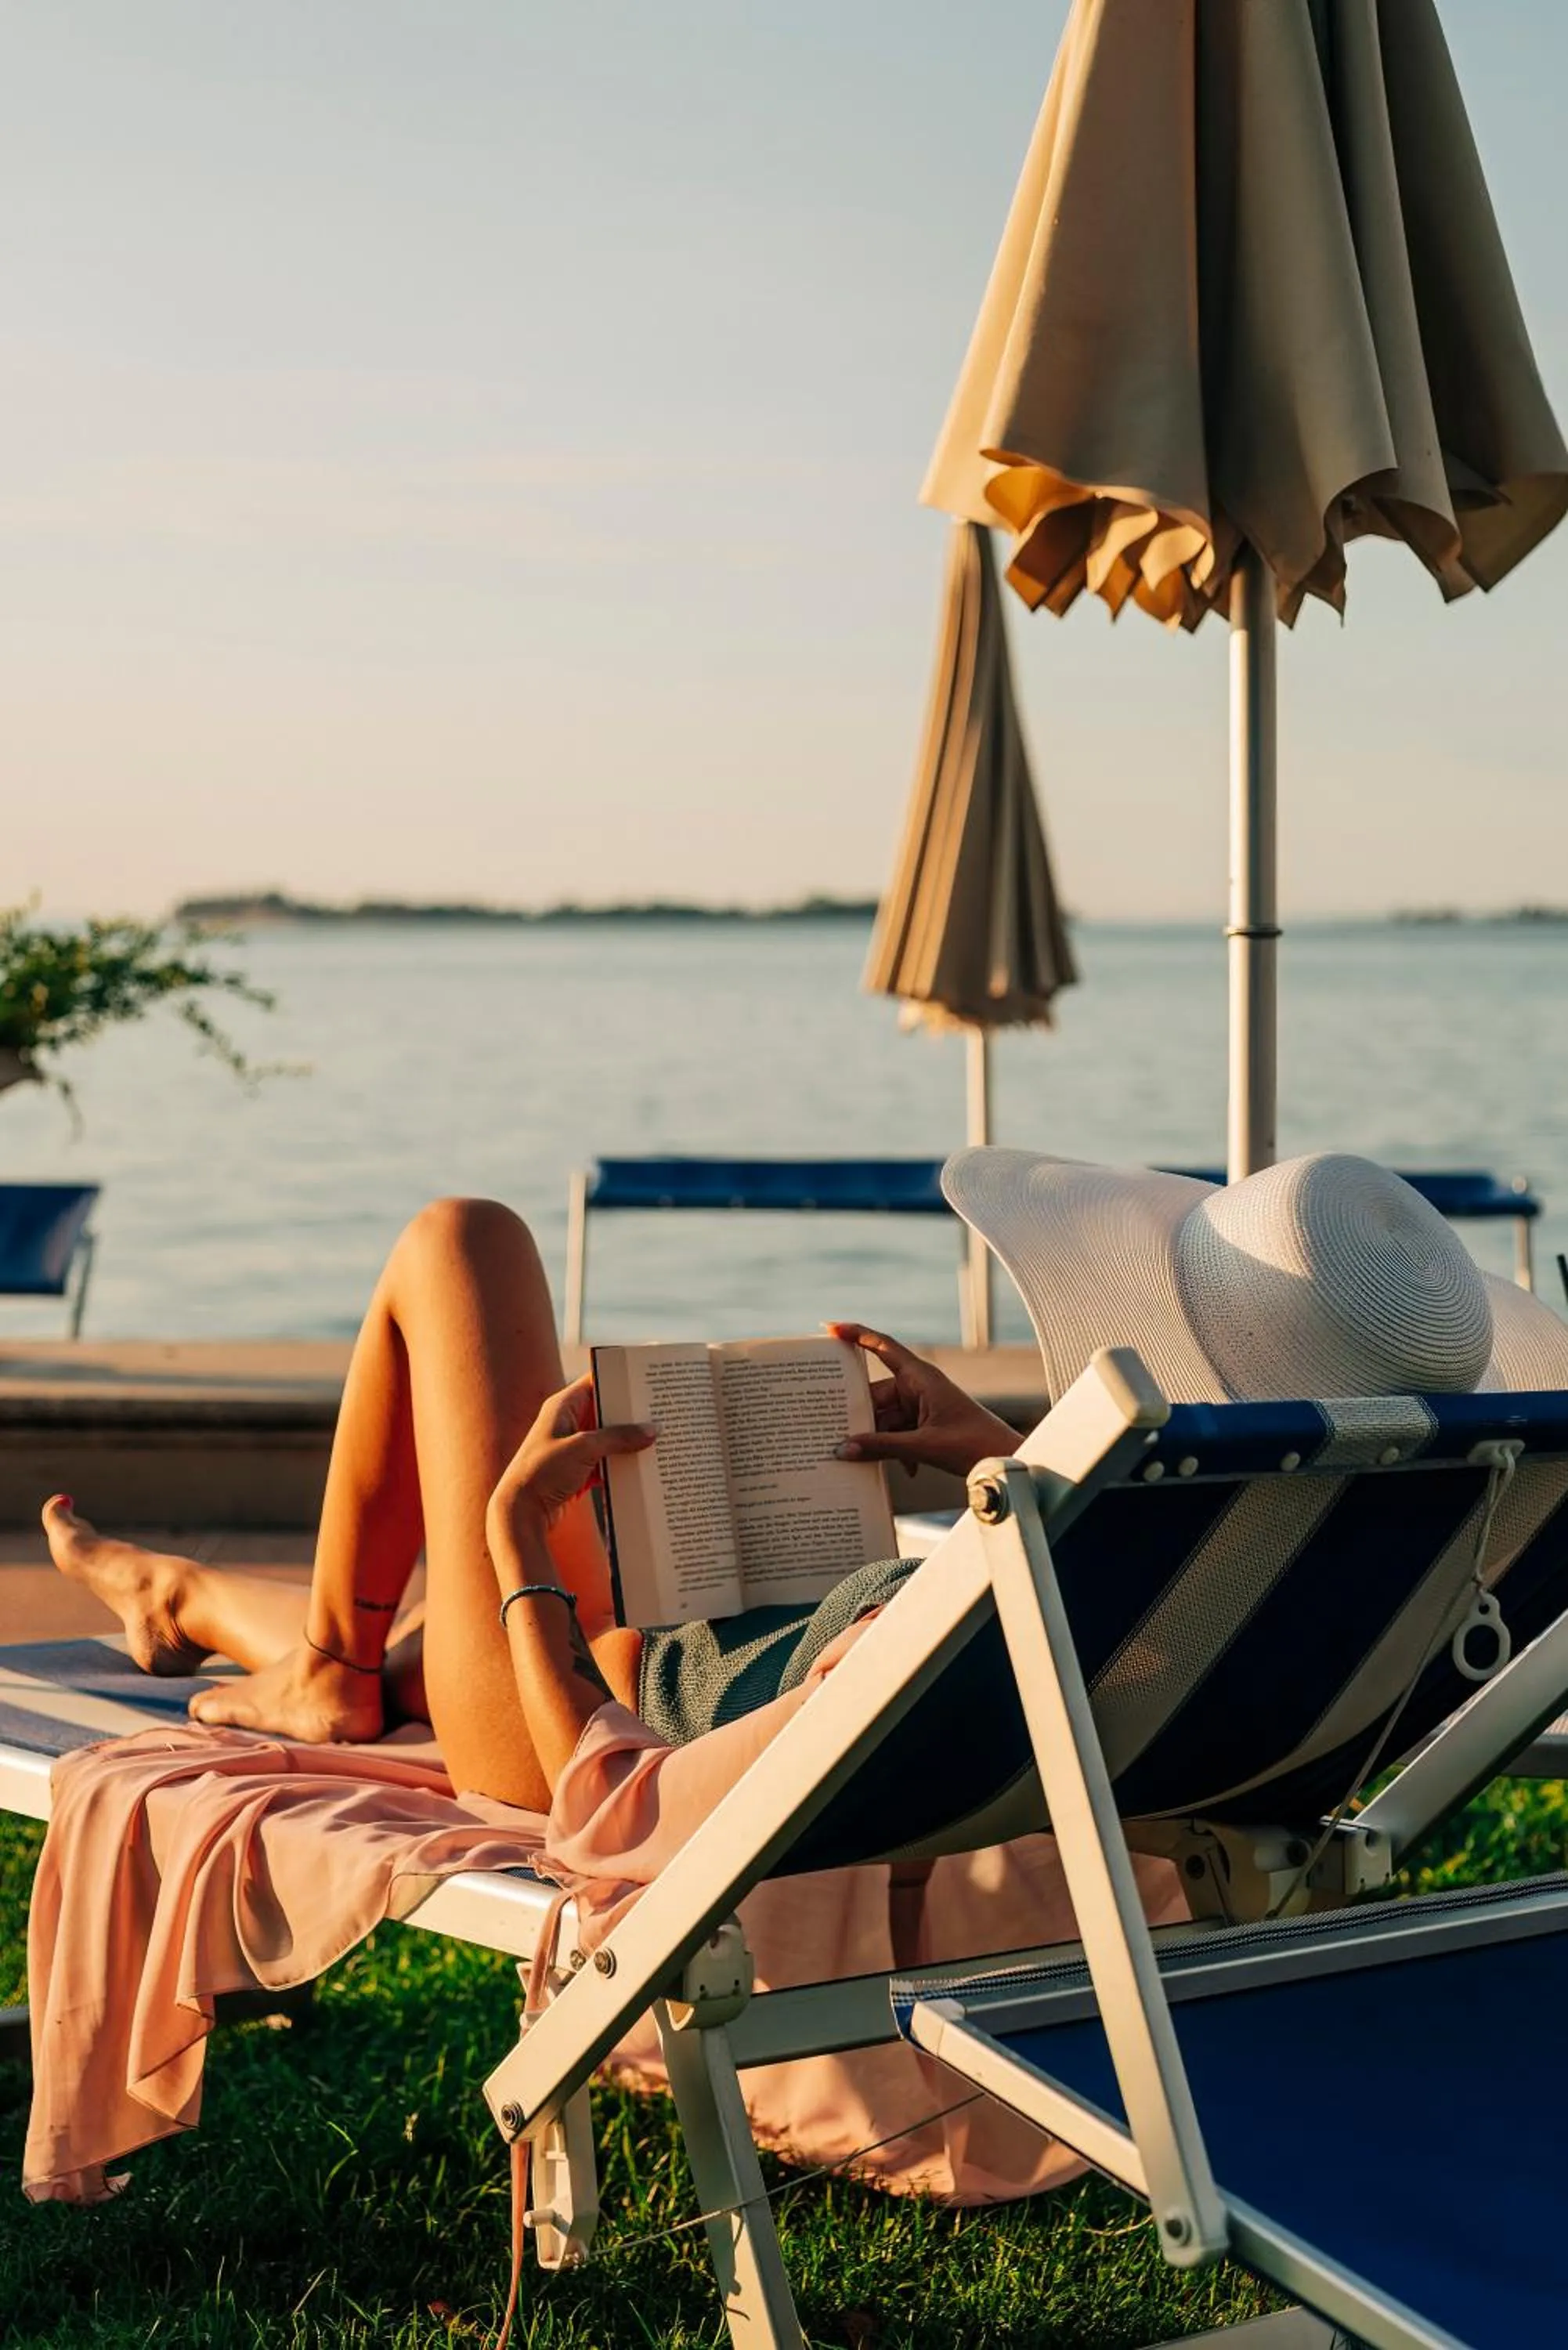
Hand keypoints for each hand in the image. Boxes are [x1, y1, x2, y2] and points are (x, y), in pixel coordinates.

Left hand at [488, 1375, 653, 1541]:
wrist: (520, 1514)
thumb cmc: (542, 1473)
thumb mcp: (583, 1449)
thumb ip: (618, 1437)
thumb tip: (651, 1430)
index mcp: (563, 1406)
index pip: (596, 1381)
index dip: (621, 1380)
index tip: (648, 1380)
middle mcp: (567, 1422)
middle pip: (606, 1411)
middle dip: (632, 1414)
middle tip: (662, 1412)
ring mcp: (572, 1447)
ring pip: (608, 1438)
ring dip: (629, 1441)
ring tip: (660, 1439)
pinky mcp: (577, 1469)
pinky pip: (605, 1460)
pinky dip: (620, 1463)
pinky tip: (642, 1466)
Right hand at [826, 1324, 1020, 1479]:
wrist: (1004, 1460)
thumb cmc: (973, 1444)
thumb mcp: (922, 1446)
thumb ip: (881, 1447)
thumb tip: (843, 1449)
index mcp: (920, 1377)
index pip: (883, 1347)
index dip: (856, 1334)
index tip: (830, 1328)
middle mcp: (919, 1387)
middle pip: (877, 1395)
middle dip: (861, 1416)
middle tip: (834, 1431)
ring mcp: (923, 1406)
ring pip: (885, 1417)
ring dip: (879, 1440)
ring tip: (865, 1459)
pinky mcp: (927, 1424)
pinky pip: (898, 1432)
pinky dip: (896, 1449)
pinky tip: (905, 1470)